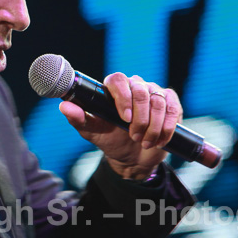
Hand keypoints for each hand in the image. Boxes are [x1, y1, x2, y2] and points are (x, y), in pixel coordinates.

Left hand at [59, 72, 182, 179]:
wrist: (133, 157)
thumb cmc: (111, 140)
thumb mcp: (92, 133)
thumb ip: (78, 119)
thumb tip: (64, 106)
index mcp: (114, 89)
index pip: (118, 80)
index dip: (122, 97)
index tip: (124, 118)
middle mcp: (135, 86)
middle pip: (141, 91)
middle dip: (139, 119)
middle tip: (134, 137)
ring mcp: (155, 93)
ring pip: (158, 102)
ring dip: (152, 127)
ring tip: (144, 142)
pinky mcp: (171, 103)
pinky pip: (173, 109)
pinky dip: (167, 127)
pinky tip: (159, 140)